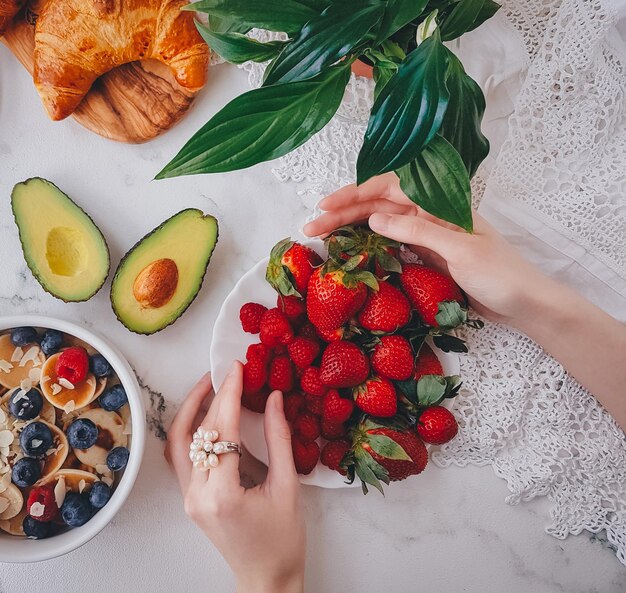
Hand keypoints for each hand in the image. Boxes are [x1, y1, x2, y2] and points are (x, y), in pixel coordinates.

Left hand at [165, 363, 304, 592]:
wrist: (267, 578)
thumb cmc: (283, 540)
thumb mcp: (287, 486)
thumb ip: (279, 438)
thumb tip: (273, 397)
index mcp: (222, 494)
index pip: (220, 431)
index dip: (228, 395)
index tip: (235, 369)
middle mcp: (197, 496)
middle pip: (195, 434)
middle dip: (210, 397)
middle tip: (225, 372)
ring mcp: (189, 499)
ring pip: (179, 444)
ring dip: (191, 411)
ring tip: (210, 386)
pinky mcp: (190, 500)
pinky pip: (183, 458)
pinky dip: (192, 431)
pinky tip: (206, 415)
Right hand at [303, 173, 548, 326]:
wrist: (525, 304)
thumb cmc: (500, 275)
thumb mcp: (459, 251)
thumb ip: (418, 231)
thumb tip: (375, 216)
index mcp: (441, 205)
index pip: (390, 189)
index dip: (355, 194)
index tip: (326, 205)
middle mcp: (431, 215)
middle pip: (380, 206)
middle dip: (344, 212)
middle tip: (311, 226)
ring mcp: (429, 236)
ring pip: (382, 224)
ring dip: (352, 228)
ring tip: (322, 236)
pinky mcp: (428, 256)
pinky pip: (392, 244)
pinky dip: (370, 244)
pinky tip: (353, 249)